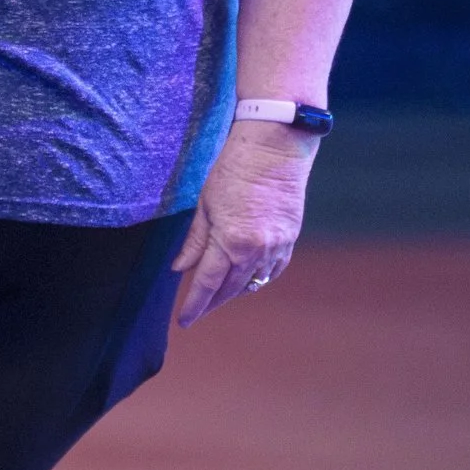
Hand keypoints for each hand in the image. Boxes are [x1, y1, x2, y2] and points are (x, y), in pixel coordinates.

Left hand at [171, 123, 315, 327]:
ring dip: (234, 292)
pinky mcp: (289, 239)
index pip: (207, 283)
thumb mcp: (205, 204)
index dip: (194, 305)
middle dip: (212, 302)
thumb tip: (179, 268)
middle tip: (197, 309)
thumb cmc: (234, 170)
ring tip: (218, 295)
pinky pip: (273, 271)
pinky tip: (247, 280)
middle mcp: (256, 250)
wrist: (275, 148)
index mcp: (230, 242)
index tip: (184, 320)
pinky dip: (258, 279)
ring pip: (252, 283)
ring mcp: (276, 246)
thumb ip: (194, 241)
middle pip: (229, 288)